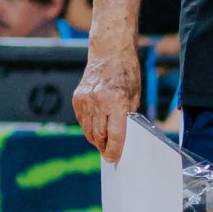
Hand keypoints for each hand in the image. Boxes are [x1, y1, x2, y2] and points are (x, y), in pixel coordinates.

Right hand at [73, 40, 141, 163]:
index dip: (114, 150)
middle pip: (99, 135)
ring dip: (96, 139)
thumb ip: (127, 116)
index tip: (113, 158)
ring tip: (103, 143)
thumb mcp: (134, 96)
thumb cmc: (126, 73)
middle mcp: (99, 101)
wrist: (109, 53)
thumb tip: (122, 137)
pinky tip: (96, 128)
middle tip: (109, 153)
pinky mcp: (77, 98)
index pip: (114, 134)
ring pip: (89, 130)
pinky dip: (89, 127)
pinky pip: (82, 121)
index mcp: (117, 100)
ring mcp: (85, 100)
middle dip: (104, 147)